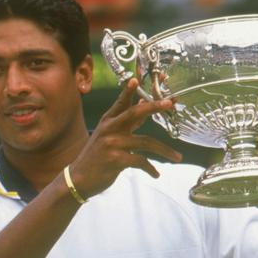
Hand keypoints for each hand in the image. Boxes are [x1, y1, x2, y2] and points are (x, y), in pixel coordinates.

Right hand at [67, 78, 182, 197]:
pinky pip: (141, 161)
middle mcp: (110, 129)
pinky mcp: (116, 160)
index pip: (121, 103)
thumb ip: (126, 123)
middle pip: (135, 113)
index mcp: (108, 122)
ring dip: (165, 150)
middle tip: (170, 102)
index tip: (137, 79)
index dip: (129, 91)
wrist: (80, 178)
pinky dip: (151, 168)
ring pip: (146, 142)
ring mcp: (112, 144)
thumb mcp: (108, 136)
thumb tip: (144, 106)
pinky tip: (156, 174)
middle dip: (154, 106)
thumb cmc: (97, 157)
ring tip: (178, 157)